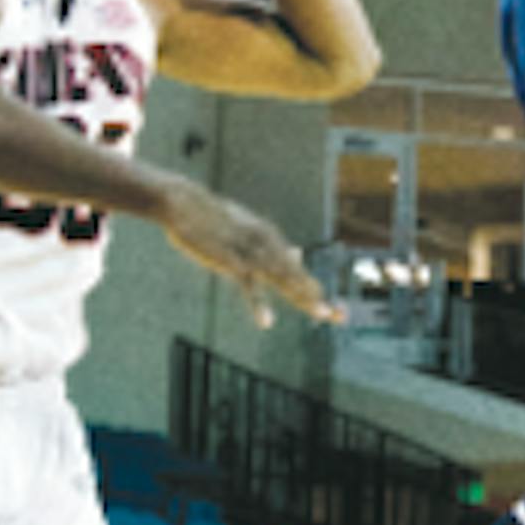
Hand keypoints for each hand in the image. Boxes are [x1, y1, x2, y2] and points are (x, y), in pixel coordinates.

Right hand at [161, 179, 343, 329]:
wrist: (184, 202)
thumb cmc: (214, 219)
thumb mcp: (249, 230)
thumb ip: (273, 246)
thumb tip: (298, 253)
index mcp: (271, 241)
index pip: (298, 271)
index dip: (315, 292)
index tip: (337, 313)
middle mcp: (267, 244)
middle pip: (296, 275)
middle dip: (317, 297)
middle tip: (340, 316)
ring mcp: (249, 252)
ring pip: (281, 277)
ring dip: (301, 296)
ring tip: (321, 314)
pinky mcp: (229, 260)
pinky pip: (247, 285)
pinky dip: (258, 303)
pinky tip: (267, 322)